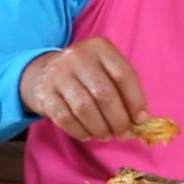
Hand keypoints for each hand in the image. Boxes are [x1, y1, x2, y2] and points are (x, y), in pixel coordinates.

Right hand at [18, 38, 148, 141]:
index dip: (135, 100)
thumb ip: (123, 89)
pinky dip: (80, 131)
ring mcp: (58, 73)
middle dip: (118, 119)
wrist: (42, 72)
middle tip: (123, 133)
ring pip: (84, 107)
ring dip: (100, 128)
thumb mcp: (104, 70)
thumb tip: (140, 120)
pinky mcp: (44, 93)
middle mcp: (77, 56)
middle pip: (104, 93)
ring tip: (106, 135)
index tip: (140, 120)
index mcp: (99, 47)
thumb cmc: (84, 75)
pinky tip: (88, 134)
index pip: (122, 74)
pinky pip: (65, 118)